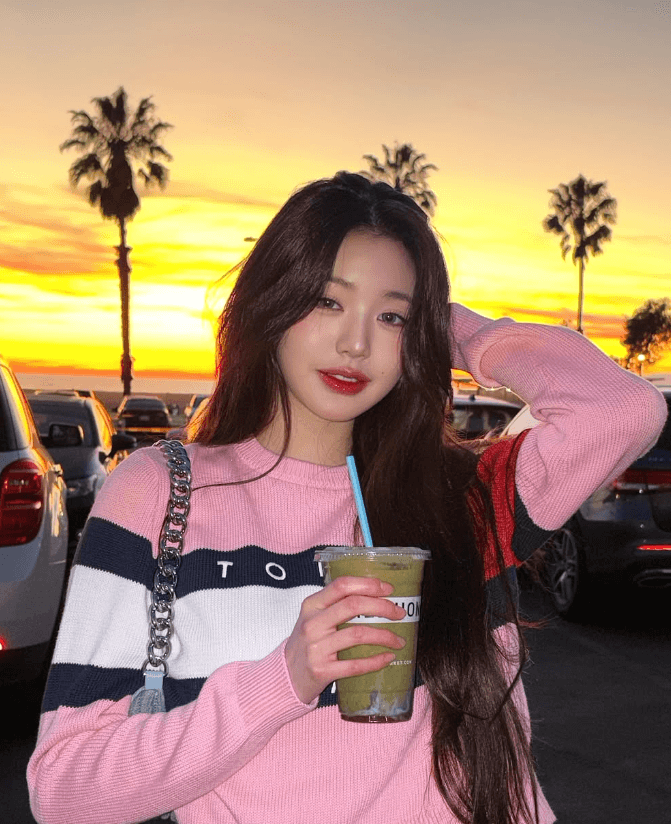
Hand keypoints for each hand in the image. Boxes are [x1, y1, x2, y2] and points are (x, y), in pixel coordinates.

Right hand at [285, 576, 406, 704]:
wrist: (286, 674)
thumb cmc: (307, 642)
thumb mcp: (314, 617)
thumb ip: (336, 605)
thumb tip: (376, 595)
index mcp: (312, 605)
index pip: (342, 586)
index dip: (368, 584)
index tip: (388, 589)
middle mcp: (312, 623)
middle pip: (353, 606)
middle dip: (382, 607)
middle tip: (399, 613)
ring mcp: (316, 648)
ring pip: (358, 634)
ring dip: (385, 636)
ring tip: (399, 640)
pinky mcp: (322, 671)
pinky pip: (355, 665)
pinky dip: (376, 661)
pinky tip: (388, 657)